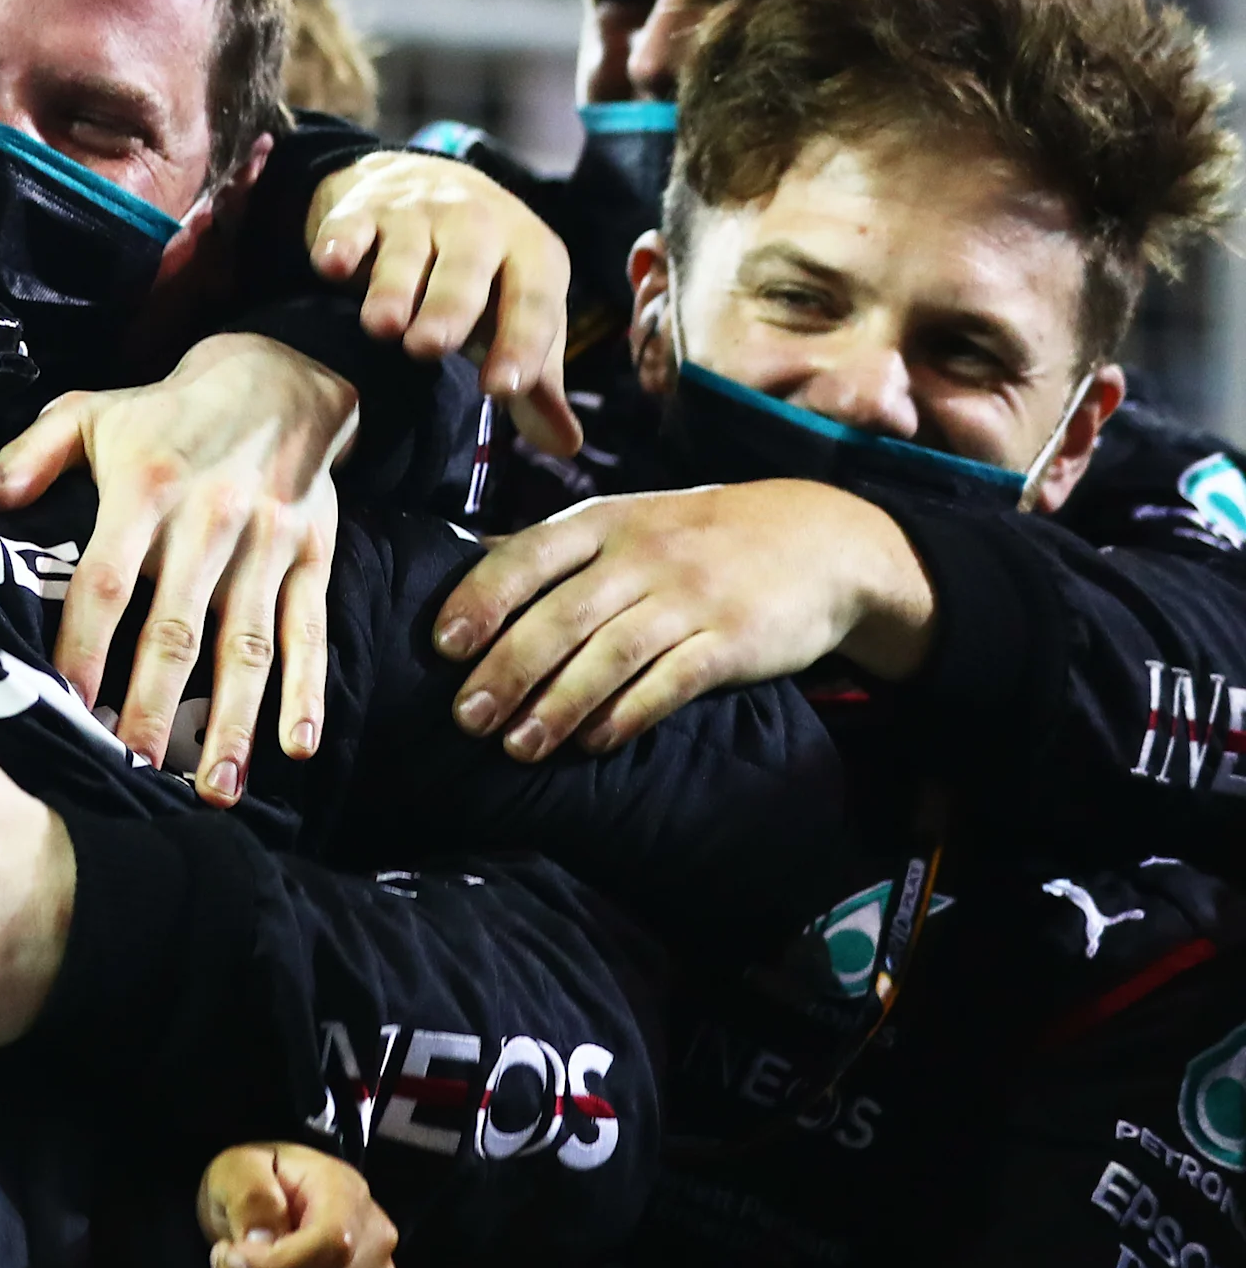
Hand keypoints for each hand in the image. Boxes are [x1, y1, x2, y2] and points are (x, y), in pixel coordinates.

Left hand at [0, 332, 350, 801]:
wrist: (280, 375)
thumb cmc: (165, 410)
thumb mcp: (90, 412)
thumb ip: (30, 456)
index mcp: (144, 488)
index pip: (107, 581)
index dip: (87, 646)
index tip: (69, 708)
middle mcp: (208, 520)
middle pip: (178, 628)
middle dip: (157, 708)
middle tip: (137, 772)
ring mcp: (266, 542)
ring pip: (248, 643)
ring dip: (235, 721)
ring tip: (216, 791)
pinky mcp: (312, 554)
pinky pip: (309, 628)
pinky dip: (308, 689)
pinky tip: (297, 746)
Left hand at [196, 1143, 397, 1267]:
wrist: (269, 1201)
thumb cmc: (258, 1181)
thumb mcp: (238, 1167)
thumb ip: (250, 1194)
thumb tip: (261, 1238)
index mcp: (347, 1194)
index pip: (331, 1246)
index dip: (275, 1265)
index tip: (233, 1255)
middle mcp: (372, 1243)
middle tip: (225, 1258)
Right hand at [307, 151, 580, 456]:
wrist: (425, 180)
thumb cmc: (482, 271)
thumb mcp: (515, 313)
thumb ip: (536, 379)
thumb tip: (565, 445)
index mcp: (530, 255)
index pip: (531, 302)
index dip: (521, 344)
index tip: (503, 389)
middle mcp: (479, 227)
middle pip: (466, 270)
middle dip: (449, 307)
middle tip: (429, 347)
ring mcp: (417, 214)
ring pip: (406, 251)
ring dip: (392, 286)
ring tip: (382, 326)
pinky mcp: (363, 210)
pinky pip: (351, 226)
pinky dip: (340, 243)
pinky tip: (329, 264)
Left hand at [433, 480, 935, 759]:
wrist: (823, 538)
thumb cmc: (700, 537)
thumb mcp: (628, 521)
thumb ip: (557, 551)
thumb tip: (467, 566)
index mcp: (606, 522)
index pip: (529, 555)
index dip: (482, 598)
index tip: (444, 644)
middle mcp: (644, 555)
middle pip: (562, 615)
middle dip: (508, 670)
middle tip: (467, 717)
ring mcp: (692, 597)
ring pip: (611, 654)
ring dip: (558, 705)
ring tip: (517, 746)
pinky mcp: (734, 640)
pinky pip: (672, 681)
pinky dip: (628, 713)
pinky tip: (594, 742)